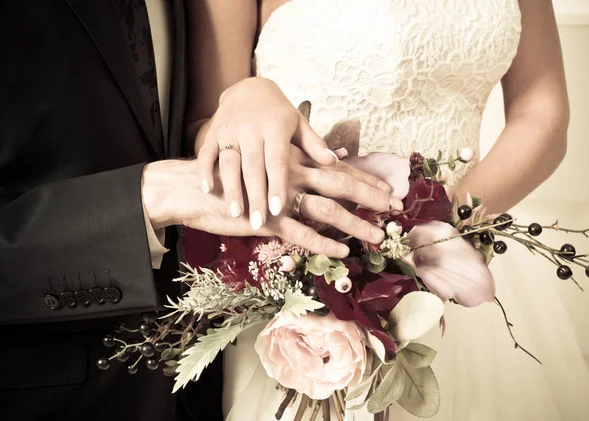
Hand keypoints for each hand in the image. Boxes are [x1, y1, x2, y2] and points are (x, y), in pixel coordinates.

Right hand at [141, 149, 394, 257]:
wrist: (193, 188)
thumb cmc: (234, 177)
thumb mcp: (267, 164)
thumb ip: (300, 161)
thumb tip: (333, 158)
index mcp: (293, 161)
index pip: (338, 168)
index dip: (366, 179)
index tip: (390, 190)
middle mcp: (291, 175)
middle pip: (339, 184)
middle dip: (370, 197)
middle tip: (395, 209)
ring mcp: (279, 198)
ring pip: (325, 209)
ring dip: (354, 223)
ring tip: (376, 235)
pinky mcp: (265, 220)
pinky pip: (299, 233)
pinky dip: (322, 242)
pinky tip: (340, 251)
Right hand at [195, 77, 339, 229]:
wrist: (247, 87)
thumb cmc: (278, 113)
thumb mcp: (298, 124)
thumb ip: (314, 144)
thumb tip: (334, 160)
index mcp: (275, 127)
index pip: (277, 161)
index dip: (277, 185)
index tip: (278, 209)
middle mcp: (251, 129)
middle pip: (253, 167)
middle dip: (255, 196)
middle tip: (258, 222)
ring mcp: (229, 130)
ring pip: (228, 163)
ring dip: (231, 189)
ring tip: (235, 214)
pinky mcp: (212, 133)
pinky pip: (206, 153)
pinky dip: (205, 171)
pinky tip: (207, 191)